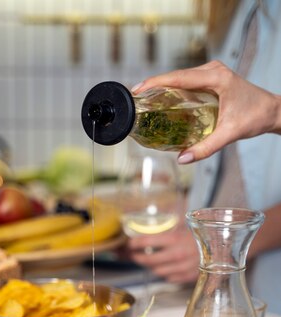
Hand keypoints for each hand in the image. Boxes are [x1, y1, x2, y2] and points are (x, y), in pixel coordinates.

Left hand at [124, 227, 198, 283]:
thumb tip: (148, 228)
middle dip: (138, 257)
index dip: (134, 243)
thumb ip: (169, 229)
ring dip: (150, 266)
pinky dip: (164, 273)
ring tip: (147, 260)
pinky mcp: (188, 277)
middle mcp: (178, 255)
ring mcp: (183, 268)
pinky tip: (164, 267)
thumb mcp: (186, 227)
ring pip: (158, 271)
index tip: (128, 243)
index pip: (148, 241)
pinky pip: (169, 278)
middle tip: (132, 254)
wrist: (225, 248)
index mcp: (176, 239)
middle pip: (149, 260)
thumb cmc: (205, 234)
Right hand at [132, 61, 280, 162]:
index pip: (179, 78)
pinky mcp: (211, 78)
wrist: (271, 110)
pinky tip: (163, 100)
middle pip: (176, 75)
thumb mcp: (229, 134)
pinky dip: (174, 89)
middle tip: (136, 98)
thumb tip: (182, 159)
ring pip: (181, 77)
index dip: (156, 83)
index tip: (139, 90)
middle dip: (155, 85)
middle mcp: (212, 70)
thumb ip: (205, 148)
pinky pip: (187, 82)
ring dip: (163, 87)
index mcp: (216, 77)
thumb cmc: (255, 117)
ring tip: (145, 99)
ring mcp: (212, 72)